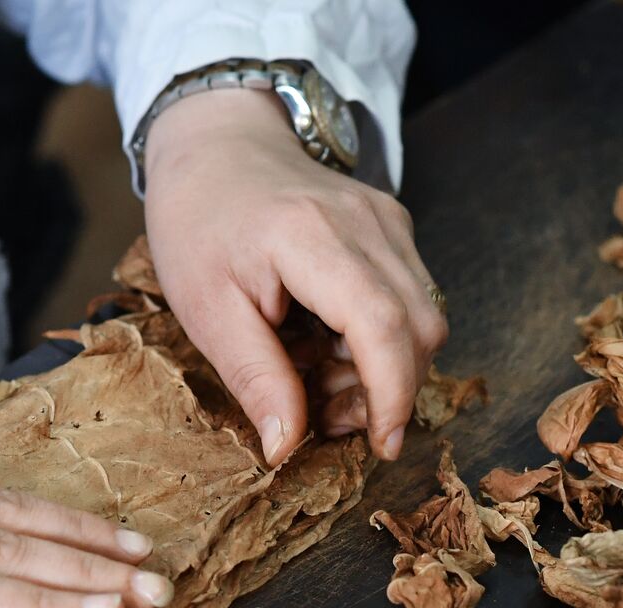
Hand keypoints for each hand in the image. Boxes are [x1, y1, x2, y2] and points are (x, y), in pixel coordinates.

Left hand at [142, 88, 447, 464]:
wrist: (216, 145)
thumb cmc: (199, 221)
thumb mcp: (206, 310)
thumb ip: (254, 378)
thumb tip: (286, 447)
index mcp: (311, 237)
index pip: (382, 324)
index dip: (391, 394)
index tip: (380, 445)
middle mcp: (367, 222)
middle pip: (419, 327)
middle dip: (386, 391)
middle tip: (326, 415)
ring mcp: (388, 220)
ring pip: (423, 318)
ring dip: (383, 368)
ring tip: (317, 375)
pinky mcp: (393, 227)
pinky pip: (410, 299)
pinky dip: (379, 339)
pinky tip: (328, 343)